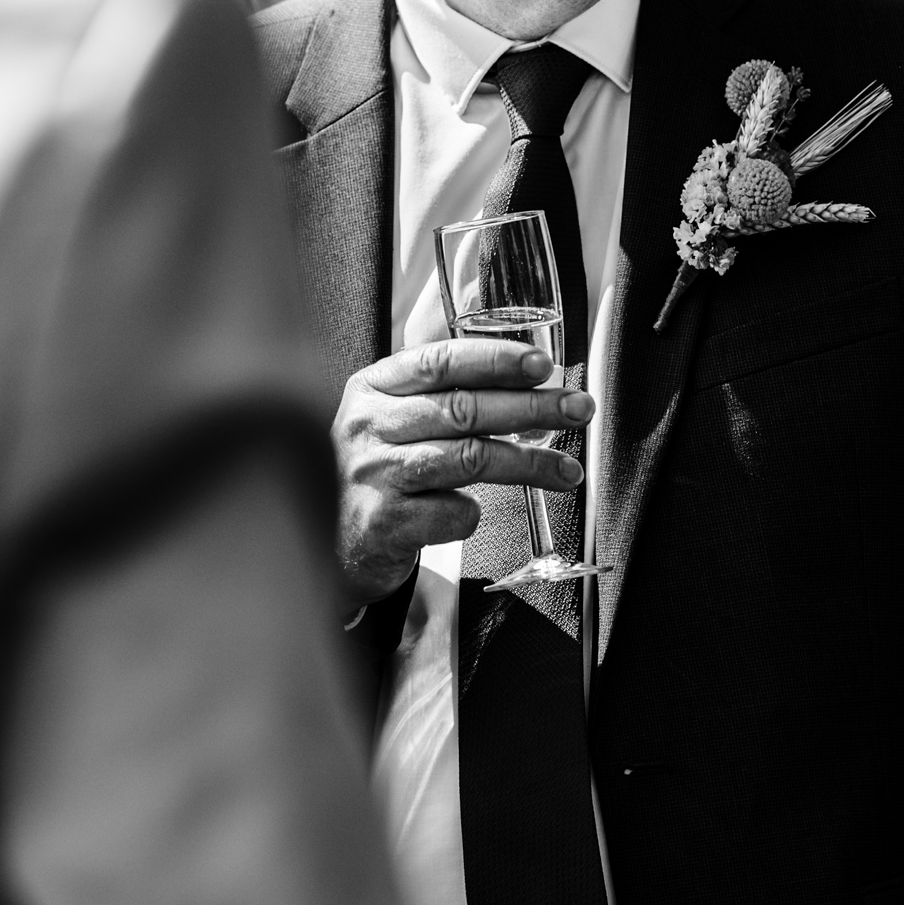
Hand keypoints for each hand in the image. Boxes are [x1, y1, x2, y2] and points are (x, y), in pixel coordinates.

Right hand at [332, 339, 591, 610]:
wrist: (324, 545)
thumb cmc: (375, 474)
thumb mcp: (391, 420)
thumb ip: (442, 396)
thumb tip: (529, 382)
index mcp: (372, 388)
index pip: (439, 361)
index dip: (495, 359)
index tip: (542, 365)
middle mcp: (367, 426)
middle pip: (465, 408)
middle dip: (532, 407)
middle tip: (579, 409)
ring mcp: (372, 475)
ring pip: (469, 458)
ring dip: (528, 462)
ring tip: (566, 470)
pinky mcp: (382, 523)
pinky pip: (452, 513)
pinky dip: (472, 513)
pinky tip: (472, 513)